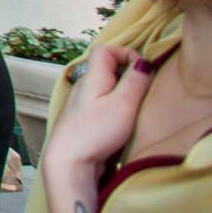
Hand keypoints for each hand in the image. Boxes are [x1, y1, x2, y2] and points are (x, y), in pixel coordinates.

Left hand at [41, 42, 153, 179]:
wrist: (68, 163)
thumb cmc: (94, 133)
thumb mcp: (122, 104)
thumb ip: (135, 81)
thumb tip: (143, 62)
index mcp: (91, 78)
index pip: (104, 49)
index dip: (125, 52)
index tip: (142, 71)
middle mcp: (83, 88)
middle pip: (107, 68)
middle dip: (129, 75)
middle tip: (141, 92)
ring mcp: (83, 105)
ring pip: (107, 88)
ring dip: (124, 94)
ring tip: (134, 109)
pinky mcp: (85, 121)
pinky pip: (104, 104)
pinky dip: (117, 108)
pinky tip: (123, 123)